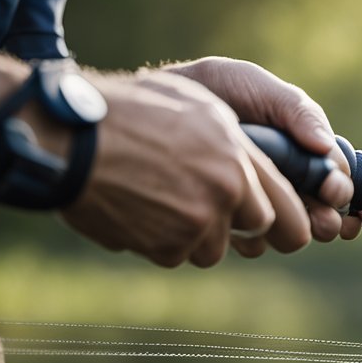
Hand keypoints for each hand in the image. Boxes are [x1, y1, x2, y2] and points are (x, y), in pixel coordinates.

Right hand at [61, 70, 304, 267]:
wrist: (70, 138)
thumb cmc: (134, 111)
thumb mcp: (202, 107)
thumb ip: (244, 148)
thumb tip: (278, 176)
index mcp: (240, 159)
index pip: (290, 213)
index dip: (291, 223)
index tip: (282, 225)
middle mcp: (226, 194)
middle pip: (259, 234)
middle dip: (242, 227)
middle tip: (214, 208)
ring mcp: (196, 224)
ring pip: (214, 248)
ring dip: (195, 233)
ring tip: (163, 195)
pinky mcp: (165, 247)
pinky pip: (176, 255)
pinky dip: (160, 240)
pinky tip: (140, 207)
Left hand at [163, 56, 352, 253]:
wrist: (154, 107)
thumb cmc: (213, 89)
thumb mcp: (256, 87)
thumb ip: (296, 110)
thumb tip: (327, 147)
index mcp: (302, 151)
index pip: (335, 179)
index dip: (339, 189)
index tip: (331, 190)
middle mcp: (286, 182)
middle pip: (322, 215)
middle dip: (327, 220)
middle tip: (322, 221)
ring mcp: (259, 205)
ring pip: (289, 233)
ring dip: (291, 231)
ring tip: (276, 219)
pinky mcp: (231, 222)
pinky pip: (252, 242)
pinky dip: (252, 236)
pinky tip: (239, 221)